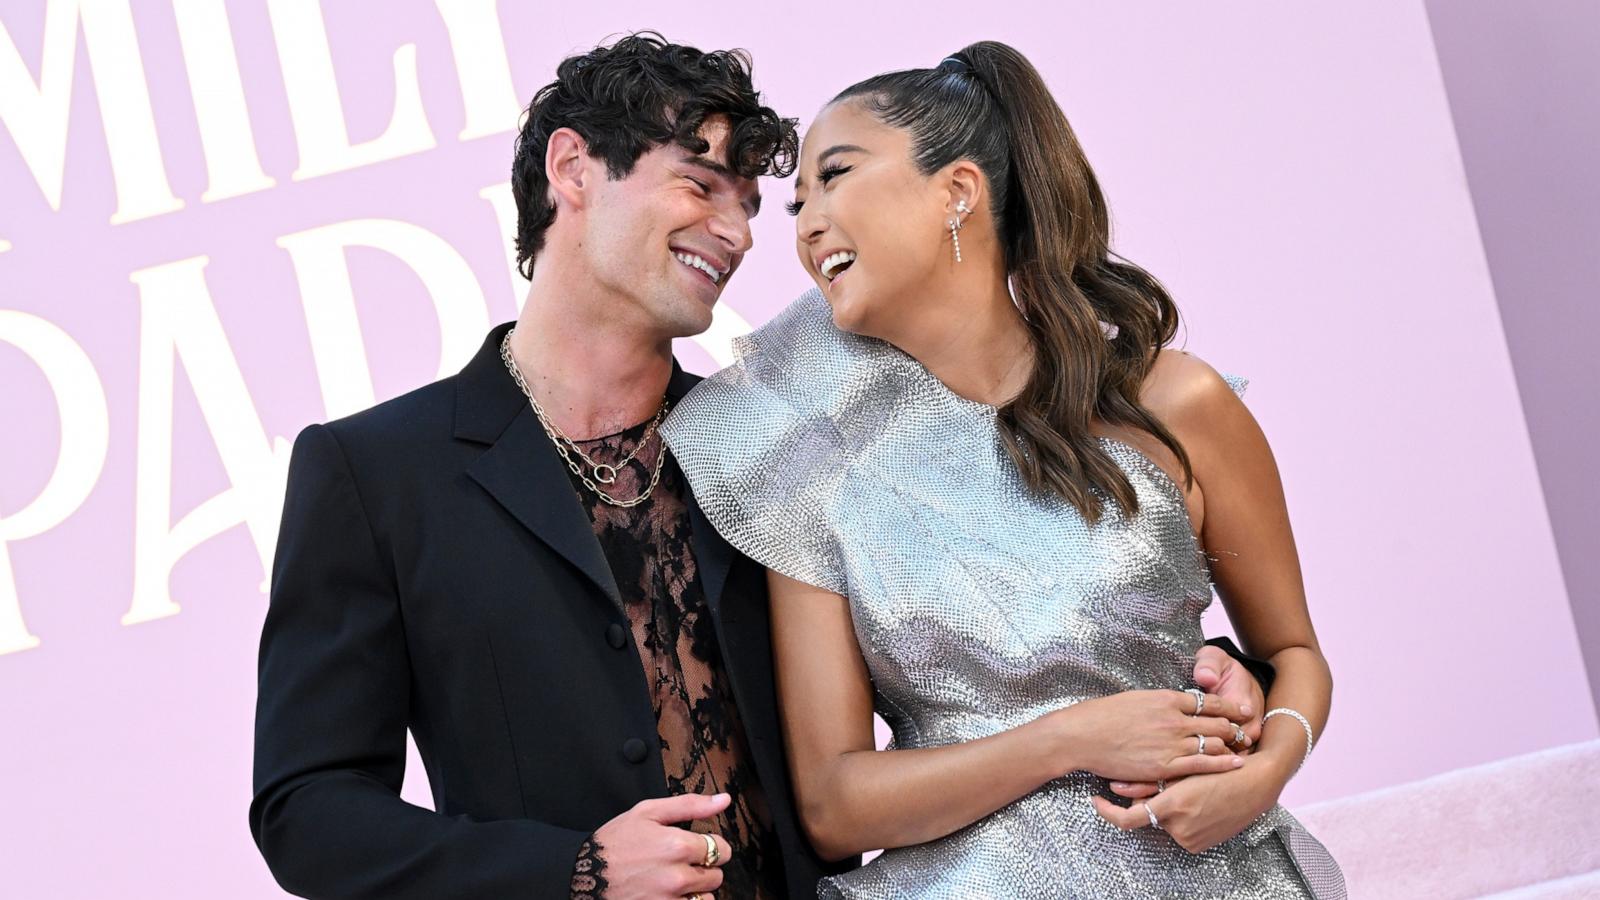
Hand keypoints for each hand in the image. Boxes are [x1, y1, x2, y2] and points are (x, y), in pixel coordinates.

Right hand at [589, 793, 732, 898]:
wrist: (583, 875)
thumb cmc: (614, 842)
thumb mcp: (648, 812)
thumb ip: (690, 805)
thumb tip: (723, 800)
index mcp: (678, 845)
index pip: (720, 849)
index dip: (709, 845)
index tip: (696, 846)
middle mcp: (677, 876)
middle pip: (716, 875)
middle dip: (703, 868)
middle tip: (681, 863)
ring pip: (706, 898)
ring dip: (696, 891)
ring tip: (674, 882)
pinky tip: (668, 894)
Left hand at [1092, 754, 1287, 852]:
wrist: (1257, 782)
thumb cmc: (1219, 767)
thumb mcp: (1182, 769)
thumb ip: (1150, 782)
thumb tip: (1118, 788)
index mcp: (1174, 805)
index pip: (1127, 820)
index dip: (1107, 812)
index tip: (1097, 800)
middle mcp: (1180, 828)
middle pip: (1147, 816)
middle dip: (1146, 801)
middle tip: (1141, 785)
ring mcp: (1191, 839)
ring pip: (1163, 823)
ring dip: (1165, 808)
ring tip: (1180, 790)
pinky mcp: (1200, 845)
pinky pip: (1178, 831)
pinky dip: (1178, 818)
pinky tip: (1191, 801)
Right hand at [1108, 645, 1264, 798]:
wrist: (1083, 735)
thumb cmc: (1103, 716)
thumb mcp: (1136, 698)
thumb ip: (1161, 703)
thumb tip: (1176, 704)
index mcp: (1166, 699)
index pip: (1208, 701)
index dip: (1229, 706)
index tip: (1243, 708)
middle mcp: (1174, 719)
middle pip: (1216, 722)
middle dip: (1236, 726)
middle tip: (1250, 729)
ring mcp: (1171, 743)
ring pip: (1214, 742)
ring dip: (1231, 745)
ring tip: (1244, 747)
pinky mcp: (1164, 766)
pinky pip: (1202, 764)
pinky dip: (1222, 763)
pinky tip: (1236, 764)